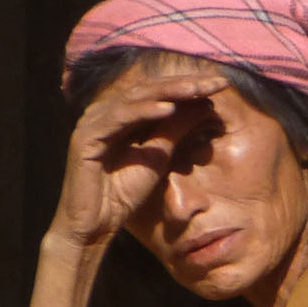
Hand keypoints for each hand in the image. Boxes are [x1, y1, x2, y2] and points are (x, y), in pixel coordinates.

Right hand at [47, 70, 228, 247]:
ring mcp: (94, 121)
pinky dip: (144, 110)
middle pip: (149, 88)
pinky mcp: (86, 136)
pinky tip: (168, 108)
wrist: (95, 224)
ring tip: (196, 89)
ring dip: (169, 92)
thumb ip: (177, 129)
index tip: (221, 84)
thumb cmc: (124, 192)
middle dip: (184, 84)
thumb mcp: (160, 155)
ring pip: (136, 97)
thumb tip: (205, 103)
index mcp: (122, 112)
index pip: (159, 91)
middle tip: (215, 82)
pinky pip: (119, 117)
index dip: (190, 86)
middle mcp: (106, 111)